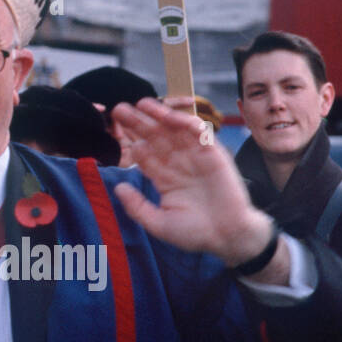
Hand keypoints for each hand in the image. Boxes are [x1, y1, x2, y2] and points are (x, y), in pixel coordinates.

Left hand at [110, 99, 284, 277]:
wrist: (229, 238)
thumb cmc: (195, 233)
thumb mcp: (159, 223)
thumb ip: (137, 207)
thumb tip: (118, 187)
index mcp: (163, 177)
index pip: (143, 153)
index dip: (129, 141)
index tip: (112, 130)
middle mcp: (177, 163)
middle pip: (154, 137)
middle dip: (137, 123)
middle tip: (119, 109)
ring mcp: (195, 157)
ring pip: (174, 130)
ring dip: (159, 115)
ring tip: (142, 103)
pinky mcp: (214, 154)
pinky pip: (199, 133)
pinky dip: (186, 122)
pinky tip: (171, 115)